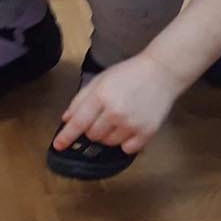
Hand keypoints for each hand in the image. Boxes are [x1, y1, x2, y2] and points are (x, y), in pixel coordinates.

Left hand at [52, 52, 183, 156]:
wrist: (162, 72)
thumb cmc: (130, 74)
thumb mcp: (101, 80)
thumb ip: (81, 99)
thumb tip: (67, 119)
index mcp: (101, 96)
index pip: (78, 122)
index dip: (66, 136)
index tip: (58, 145)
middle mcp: (115, 112)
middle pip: (92, 135)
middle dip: (92, 128)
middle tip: (104, 115)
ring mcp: (132, 124)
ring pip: (108, 143)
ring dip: (108, 135)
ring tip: (119, 117)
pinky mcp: (146, 132)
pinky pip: (127, 149)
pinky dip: (125, 142)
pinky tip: (130, 127)